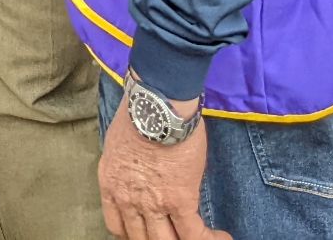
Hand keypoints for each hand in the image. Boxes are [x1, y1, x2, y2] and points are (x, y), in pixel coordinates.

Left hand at [100, 104, 226, 239]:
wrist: (156, 106)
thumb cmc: (139, 113)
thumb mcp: (120, 144)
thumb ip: (127, 165)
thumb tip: (141, 169)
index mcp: (111, 184)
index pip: (116, 226)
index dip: (131, 234)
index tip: (143, 230)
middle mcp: (128, 200)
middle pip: (140, 239)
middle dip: (155, 239)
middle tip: (171, 233)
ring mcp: (153, 204)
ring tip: (197, 237)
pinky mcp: (180, 200)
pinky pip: (193, 234)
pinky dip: (207, 238)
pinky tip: (220, 236)